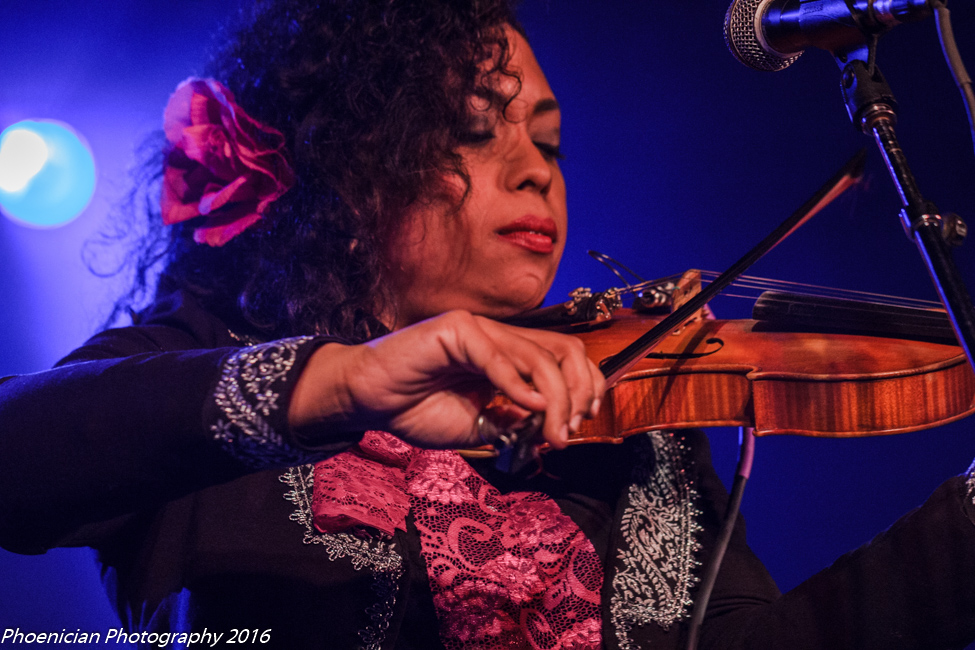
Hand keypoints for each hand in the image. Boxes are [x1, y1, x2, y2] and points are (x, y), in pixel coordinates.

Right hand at [288, 310, 604, 448]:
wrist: (368, 402)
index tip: (584, 421)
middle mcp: (501, 337)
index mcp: (509, 356)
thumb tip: (552, 425)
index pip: (566, 357)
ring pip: (539, 355)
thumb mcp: (478, 427)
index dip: (585, 385)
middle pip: (564, 351)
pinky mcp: (457, 328)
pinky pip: (498, 355)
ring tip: (551, 431)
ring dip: (555, 398)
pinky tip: (528, 406)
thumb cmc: (415, 410)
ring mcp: (480, 329)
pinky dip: (518, 383)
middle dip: (578, 393)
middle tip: (568, 432)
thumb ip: (513, 423)